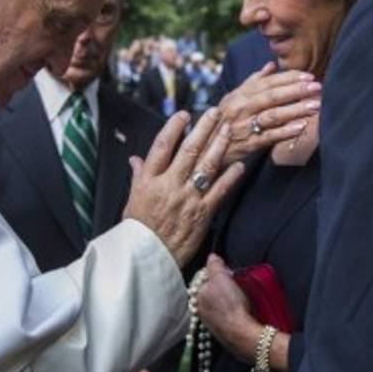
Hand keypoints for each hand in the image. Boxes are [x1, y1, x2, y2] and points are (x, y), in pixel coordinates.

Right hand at [124, 109, 244, 267]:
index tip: (184, 114)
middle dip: (203, 128)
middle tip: (214, 112)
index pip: (162, 146)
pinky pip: (219, 191)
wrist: (147, 259)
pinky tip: (240, 164)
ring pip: (206, 165)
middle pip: (189, 150)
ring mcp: (187, 199)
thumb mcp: (132, 200)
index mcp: (149, 180)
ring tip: (228, 129)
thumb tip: (136, 159)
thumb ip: (139, 176)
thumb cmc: (138, 230)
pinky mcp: (202, 214)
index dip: (174, 127)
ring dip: (219, 145)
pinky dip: (230, 176)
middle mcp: (168, 185)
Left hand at [196, 254, 261, 363]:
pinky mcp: (219, 330)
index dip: (216, 272)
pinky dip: (228, 311)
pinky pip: (222, 315)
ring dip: (224, 298)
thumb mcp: (222, 278)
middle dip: (219, 286)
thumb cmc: (231, 305)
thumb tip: (212, 256)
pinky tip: (237, 310)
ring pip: (215, 303)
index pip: (203, 277)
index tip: (228, 272)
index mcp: (197, 295)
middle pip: (208, 290)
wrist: (240, 332)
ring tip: (237, 297)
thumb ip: (214, 265)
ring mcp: (208, 321)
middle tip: (233, 283)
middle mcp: (199, 309)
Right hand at [216, 63, 320, 165]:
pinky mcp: (247, 144)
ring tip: (315, 105)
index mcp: (240, 95)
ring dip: (295, 110)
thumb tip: (271, 65)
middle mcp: (241, 108)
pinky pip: (269, 137)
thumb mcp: (233, 98)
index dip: (288, 78)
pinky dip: (285, 132)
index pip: (267, 82)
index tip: (308, 76)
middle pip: (271, 96)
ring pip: (272, 115)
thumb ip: (252, 82)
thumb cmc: (223, 121)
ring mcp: (244, 126)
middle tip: (317, 87)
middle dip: (296, 91)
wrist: (205, 147)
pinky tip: (301, 127)